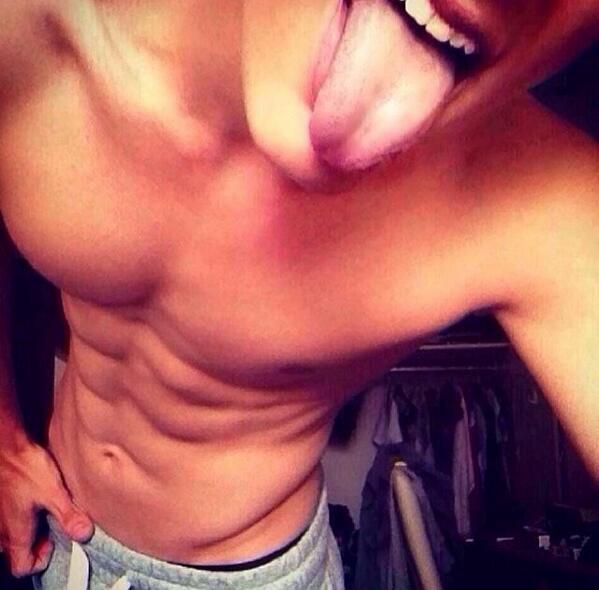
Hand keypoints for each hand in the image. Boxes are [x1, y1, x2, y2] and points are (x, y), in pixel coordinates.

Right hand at [0, 440, 93, 577]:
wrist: (6, 447)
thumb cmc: (25, 468)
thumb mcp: (53, 492)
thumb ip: (68, 515)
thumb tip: (84, 533)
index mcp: (15, 533)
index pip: (22, 567)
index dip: (40, 560)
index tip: (53, 542)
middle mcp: (2, 530)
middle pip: (18, 551)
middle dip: (37, 542)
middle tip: (53, 523)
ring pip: (13, 534)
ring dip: (30, 527)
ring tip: (47, 508)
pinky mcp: (1, 502)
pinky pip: (9, 518)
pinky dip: (23, 514)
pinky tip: (36, 496)